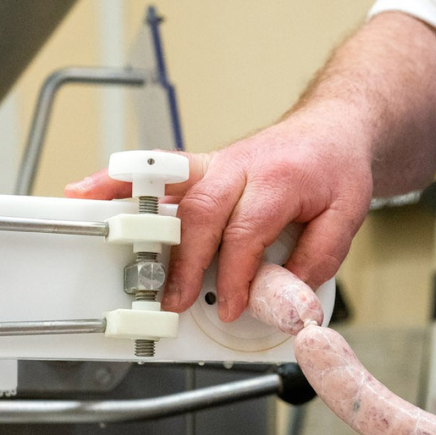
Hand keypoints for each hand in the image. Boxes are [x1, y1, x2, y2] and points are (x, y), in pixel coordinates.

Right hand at [65, 106, 373, 320]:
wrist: (332, 128)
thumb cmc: (336, 170)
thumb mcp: (348, 217)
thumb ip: (320, 257)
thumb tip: (290, 296)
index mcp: (279, 180)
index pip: (246, 233)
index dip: (234, 275)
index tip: (230, 305)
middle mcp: (241, 167)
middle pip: (202, 213)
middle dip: (184, 261)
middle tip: (173, 300)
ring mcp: (217, 163)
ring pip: (169, 186)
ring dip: (135, 214)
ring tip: (107, 241)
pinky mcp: (203, 166)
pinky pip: (158, 172)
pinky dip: (119, 182)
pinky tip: (87, 193)